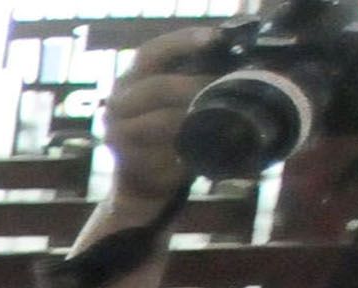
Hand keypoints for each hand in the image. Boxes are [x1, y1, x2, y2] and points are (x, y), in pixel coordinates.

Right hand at [101, 28, 215, 202]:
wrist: (142, 178)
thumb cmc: (168, 130)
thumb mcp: (177, 99)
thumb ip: (195, 80)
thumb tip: (241, 66)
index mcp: (132, 79)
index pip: (152, 53)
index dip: (182, 42)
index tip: (214, 39)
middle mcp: (118, 102)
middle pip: (156, 87)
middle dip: (193, 87)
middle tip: (225, 89)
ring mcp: (117, 133)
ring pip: (158, 122)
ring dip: (191, 120)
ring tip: (219, 119)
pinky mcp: (125, 160)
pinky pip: (159, 153)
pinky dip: (184, 150)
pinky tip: (199, 148)